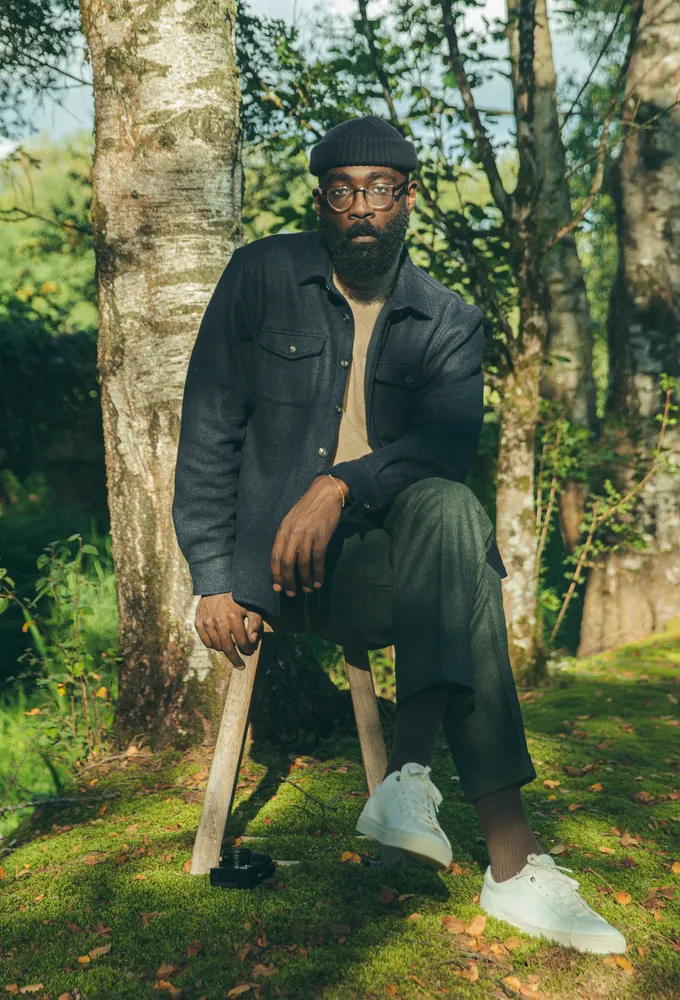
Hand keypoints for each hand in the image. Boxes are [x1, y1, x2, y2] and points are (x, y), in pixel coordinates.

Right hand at [194, 592, 263, 669]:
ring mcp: (207, 622)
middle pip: (228, 649)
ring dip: (225, 649)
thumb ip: (255, 624)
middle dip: (236, 659)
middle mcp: (218, 621)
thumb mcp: (251, 606)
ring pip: (217, 647)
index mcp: (233, 617)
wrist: (216, 584)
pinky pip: (206, 642)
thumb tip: (253, 641)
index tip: (250, 651)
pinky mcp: (198, 622)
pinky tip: (220, 641)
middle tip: (240, 665)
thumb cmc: (237, 597)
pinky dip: (213, 644)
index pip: (242, 642)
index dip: (248, 649)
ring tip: (231, 646)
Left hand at [270, 475, 348, 596]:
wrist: (325, 494)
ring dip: (304, 580)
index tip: (277, 587)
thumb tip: (284, 559)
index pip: (275, 556)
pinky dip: (318, 573)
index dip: (275, 574)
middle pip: (287, 563)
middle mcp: (293, 534)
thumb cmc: (307, 509)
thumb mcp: (291, 520)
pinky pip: (318, 560)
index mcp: (283, 530)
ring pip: (303, 564)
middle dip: (288, 581)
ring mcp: (307, 536)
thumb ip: (286, 537)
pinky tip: (318, 582)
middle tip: (291, 593)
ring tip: (306, 589)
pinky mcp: (321, 538)